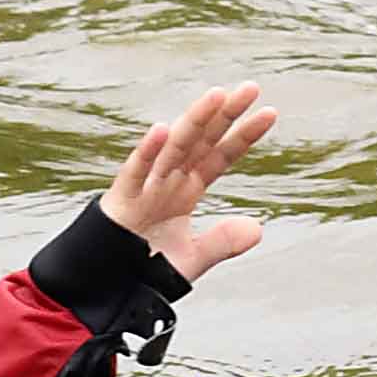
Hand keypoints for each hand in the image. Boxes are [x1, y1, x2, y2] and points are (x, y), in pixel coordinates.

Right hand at [102, 86, 277, 280]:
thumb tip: (257, 229)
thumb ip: (222, 242)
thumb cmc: (144, 269)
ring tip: (216, 95)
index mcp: (186, 190)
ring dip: (194, 121)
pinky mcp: (120, 200)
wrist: (106, 289)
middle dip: (224, 115)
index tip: (270, 113)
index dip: (243, 136)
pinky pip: (135, 173)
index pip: (220, 156)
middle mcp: (167, 181)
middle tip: (251, 87)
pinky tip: (161, 131)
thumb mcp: (192, 258)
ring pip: (172, 148)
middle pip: (201, 142)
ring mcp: (144, 187)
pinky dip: (146, 153)